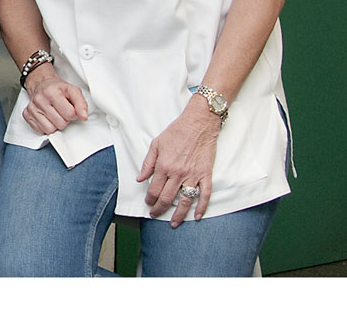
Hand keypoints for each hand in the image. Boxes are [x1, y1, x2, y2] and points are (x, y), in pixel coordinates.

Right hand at [21, 64, 88, 134]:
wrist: (41, 84)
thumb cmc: (57, 89)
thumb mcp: (73, 90)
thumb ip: (81, 103)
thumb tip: (84, 116)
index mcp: (51, 92)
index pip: (69, 114)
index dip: (73, 113)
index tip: (70, 109)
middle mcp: (39, 100)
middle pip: (60, 124)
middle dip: (64, 120)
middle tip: (61, 112)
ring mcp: (31, 108)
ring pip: (50, 130)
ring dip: (55, 125)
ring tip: (54, 115)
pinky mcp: (26, 115)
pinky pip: (41, 131)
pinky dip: (46, 127)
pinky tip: (47, 118)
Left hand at [137, 100, 220, 225]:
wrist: (199, 124)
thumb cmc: (177, 132)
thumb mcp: (156, 144)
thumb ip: (147, 163)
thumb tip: (140, 179)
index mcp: (164, 166)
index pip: (154, 189)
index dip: (150, 199)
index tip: (148, 203)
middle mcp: (177, 173)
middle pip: (167, 198)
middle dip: (159, 209)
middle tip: (155, 215)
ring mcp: (193, 175)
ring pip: (185, 200)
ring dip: (179, 214)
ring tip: (174, 223)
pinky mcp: (206, 174)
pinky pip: (205, 194)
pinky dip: (202, 207)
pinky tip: (197, 216)